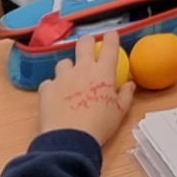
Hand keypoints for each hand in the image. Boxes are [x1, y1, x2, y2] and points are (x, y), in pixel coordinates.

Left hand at [36, 30, 134, 146]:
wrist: (70, 140)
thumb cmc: (100, 126)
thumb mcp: (119, 112)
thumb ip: (126, 95)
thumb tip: (130, 84)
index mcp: (102, 72)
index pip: (109, 45)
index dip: (111, 37)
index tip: (111, 36)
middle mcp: (82, 69)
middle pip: (84, 43)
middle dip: (87, 43)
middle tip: (89, 50)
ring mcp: (62, 77)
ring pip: (64, 63)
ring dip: (68, 69)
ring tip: (69, 81)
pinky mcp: (46, 88)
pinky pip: (49, 83)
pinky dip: (53, 88)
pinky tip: (56, 99)